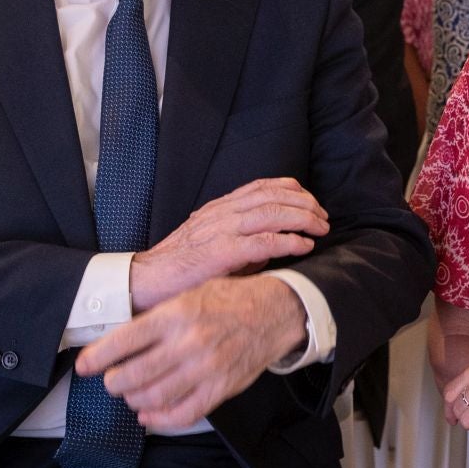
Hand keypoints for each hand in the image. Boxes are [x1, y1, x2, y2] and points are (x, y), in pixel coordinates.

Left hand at [75, 274, 306, 427]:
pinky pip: (183, 414)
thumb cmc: (229, 299)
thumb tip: (119, 342)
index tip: (84, 366)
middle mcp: (190, 342)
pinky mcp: (222, 388)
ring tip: (132, 395)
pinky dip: (160, 420)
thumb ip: (158, 318)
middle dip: (113, 383)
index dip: (97, 357)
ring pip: (154, 398)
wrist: (277, 310)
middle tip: (111, 382)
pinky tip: (150, 415)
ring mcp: (207, 368)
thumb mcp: (190, 294)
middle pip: (133, 376)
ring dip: (134, 401)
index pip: (125, 340)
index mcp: (177, 313)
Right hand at [130, 178, 328, 310]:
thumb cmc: (178, 267)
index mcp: (219, 208)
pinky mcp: (222, 252)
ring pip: (273, 213)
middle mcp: (222, 213)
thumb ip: (242, 240)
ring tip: (321, 228)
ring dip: (304, 218)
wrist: (144, 280)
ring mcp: (222, 230)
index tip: (311, 202)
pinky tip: (304, 246)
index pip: (262, 186)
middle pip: (274, 196)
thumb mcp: (212, 244)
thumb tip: (272, 246)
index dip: (292, 190)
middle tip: (323, 217)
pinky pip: (265, 241)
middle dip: (305, 203)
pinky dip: (290, 241)